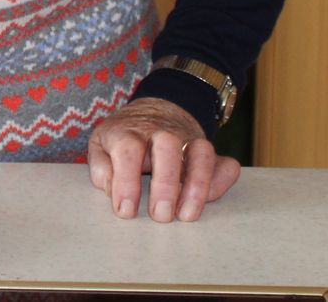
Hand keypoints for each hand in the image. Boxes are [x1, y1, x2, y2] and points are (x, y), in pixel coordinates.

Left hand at [87, 97, 240, 221]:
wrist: (155, 112)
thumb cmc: (124, 137)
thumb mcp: (100, 145)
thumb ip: (101, 167)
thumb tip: (110, 188)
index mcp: (129, 132)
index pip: (127, 150)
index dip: (126, 181)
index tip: (126, 210)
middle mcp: (161, 133)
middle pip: (168, 147)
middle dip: (166, 184)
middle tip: (160, 215)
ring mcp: (189, 140)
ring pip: (202, 153)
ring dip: (198, 185)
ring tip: (187, 215)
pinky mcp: (210, 152)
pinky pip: (226, 164)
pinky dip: (221, 182)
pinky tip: (209, 200)